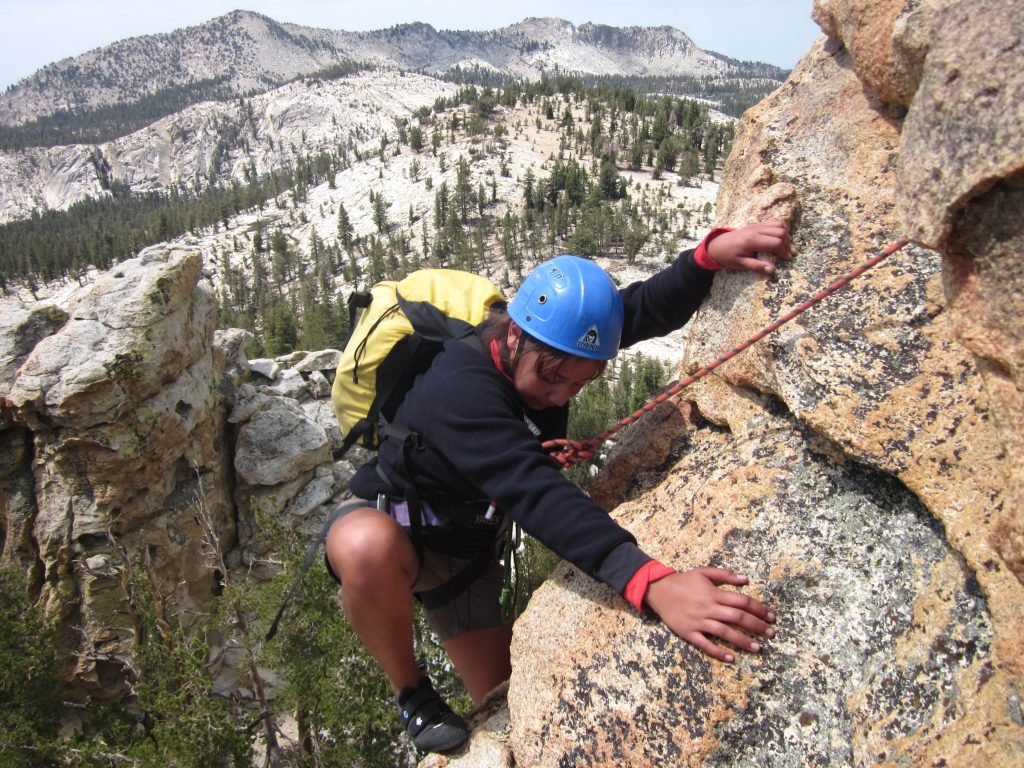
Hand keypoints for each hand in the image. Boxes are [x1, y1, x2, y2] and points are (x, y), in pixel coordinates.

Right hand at [644, 567, 775, 661]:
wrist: (659, 590)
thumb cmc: (683, 581)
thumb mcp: (703, 572)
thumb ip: (724, 575)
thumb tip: (745, 579)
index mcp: (714, 593)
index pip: (742, 601)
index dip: (759, 609)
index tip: (771, 616)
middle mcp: (709, 608)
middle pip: (737, 617)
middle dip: (756, 626)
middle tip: (770, 633)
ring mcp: (699, 621)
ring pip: (724, 633)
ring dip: (742, 641)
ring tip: (757, 648)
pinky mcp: (689, 633)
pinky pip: (705, 645)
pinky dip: (718, 652)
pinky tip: (731, 657)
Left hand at [708, 220, 794, 274]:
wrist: (717, 245)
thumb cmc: (728, 256)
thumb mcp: (740, 264)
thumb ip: (757, 266)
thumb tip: (772, 270)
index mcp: (752, 240)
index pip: (775, 242)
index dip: (784, 251)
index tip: (787, 259)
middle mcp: (756, 230)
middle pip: (780, 232)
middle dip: (788, 243)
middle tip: (790, 254)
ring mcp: (756, 225)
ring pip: (779, 225)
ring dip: (786, 235)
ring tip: (787, 247)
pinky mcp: (757, 224)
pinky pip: (773, 222)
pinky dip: (781, 228)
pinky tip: (781, 238)